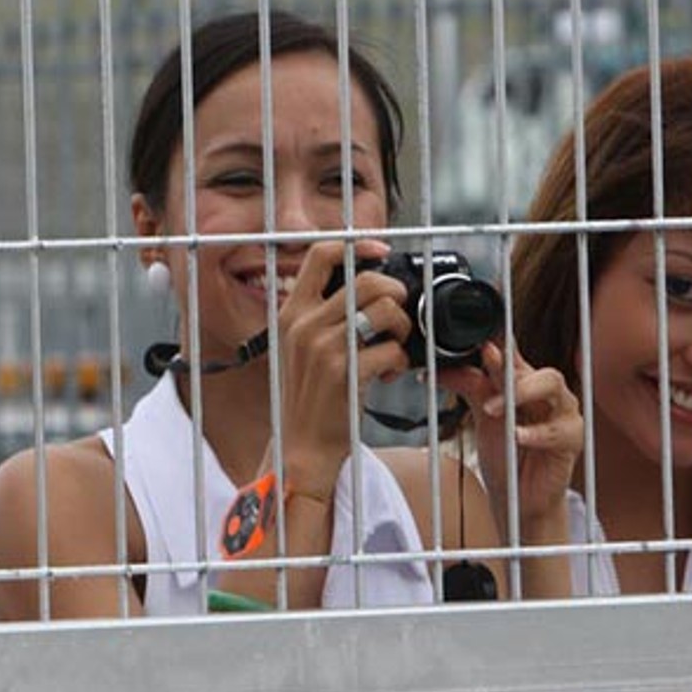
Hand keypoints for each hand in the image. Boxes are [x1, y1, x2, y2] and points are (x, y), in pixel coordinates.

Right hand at [270, 238, 411, 489]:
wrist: (300, 446)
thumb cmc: (308, 397)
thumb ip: (321, 316)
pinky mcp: (345, 373)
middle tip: (397, 312)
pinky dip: (400, 360)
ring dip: (401, 326)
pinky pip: (392, 350)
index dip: (357, 244)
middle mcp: (304, 325)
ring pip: (385, 309)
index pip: (320, 254)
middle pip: (367, 279)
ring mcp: (324, 348)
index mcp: (290, 313)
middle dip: (395, 292)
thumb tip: (365, 286)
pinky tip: (389, 373)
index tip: (381, 251)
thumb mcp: (299, 348)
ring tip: (394, 344)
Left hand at [441, 342, 582, 534]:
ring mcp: (564, 412)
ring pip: (553, 385)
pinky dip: (537, 432)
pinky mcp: (573, 439)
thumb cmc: (504, 452)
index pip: (514, 352)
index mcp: (525, 380)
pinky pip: (559, 430)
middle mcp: (547, 390)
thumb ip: (467, 388)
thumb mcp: (481, 416)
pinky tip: (517, 436)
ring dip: (521, 392)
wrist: (517, 497)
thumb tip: (438, 369)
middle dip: (508, 369)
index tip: (477, 342)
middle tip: (484, 370)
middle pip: (534, 364)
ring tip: (493, 408)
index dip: (499, 342)